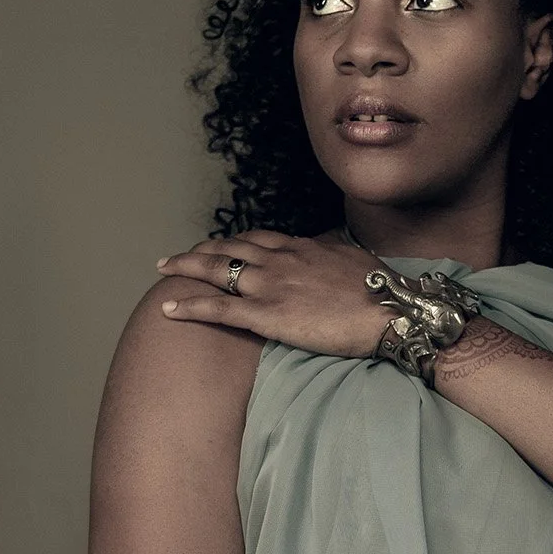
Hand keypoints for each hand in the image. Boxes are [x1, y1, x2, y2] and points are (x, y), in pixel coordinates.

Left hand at [155, 230, 391, 359]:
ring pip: (215, 269)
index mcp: (301, 247)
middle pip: (229, 248)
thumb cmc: (380, 290)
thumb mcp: (353, 260)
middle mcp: (279, 259)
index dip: (235, 242)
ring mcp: (269, 285)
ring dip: (185, 267)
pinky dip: (190, 306)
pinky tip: (168, 307)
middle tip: (180, 254)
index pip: (258, 239)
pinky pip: (218, 308)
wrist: (388, 311)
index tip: (222, 245)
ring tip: (165, 268)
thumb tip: (327, 252)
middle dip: (200, 249)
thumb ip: (331, 254)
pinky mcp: (265, 314)